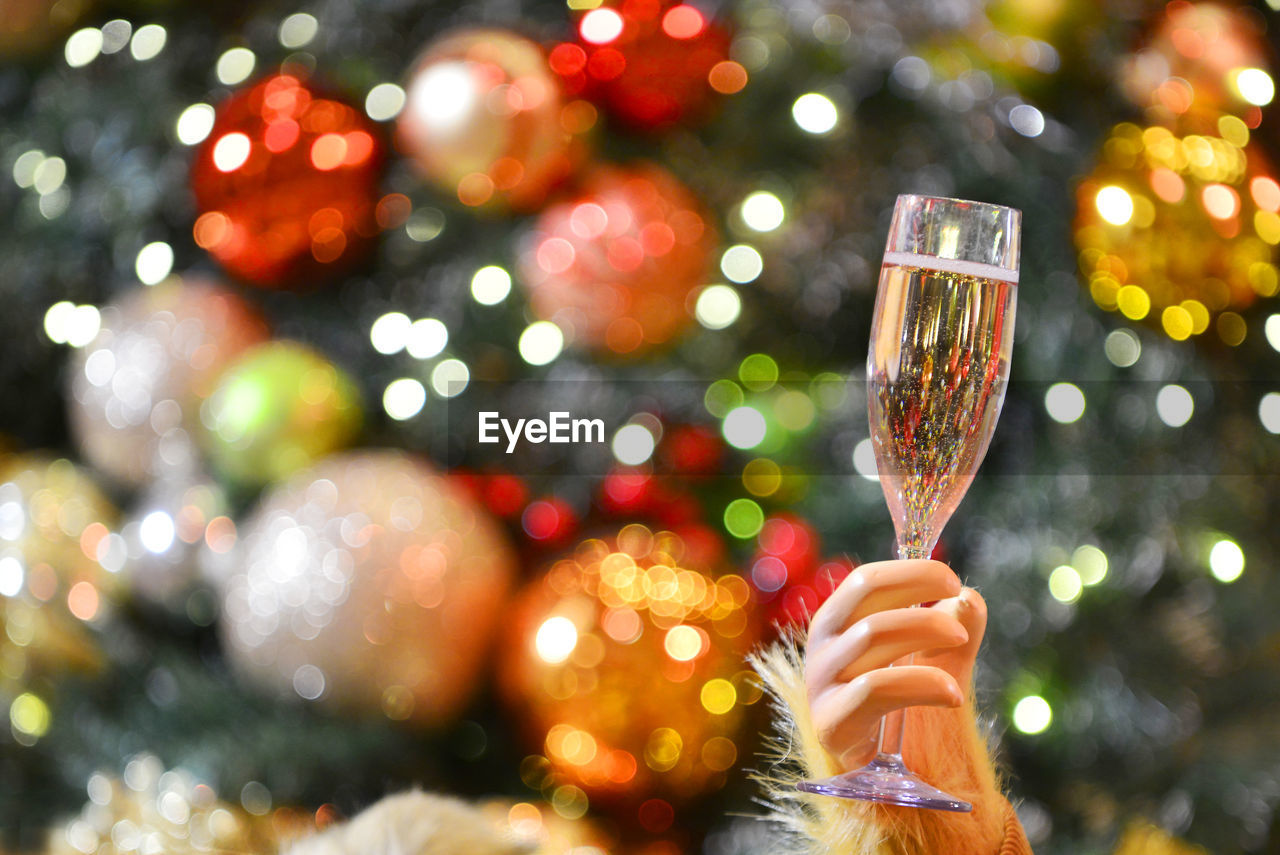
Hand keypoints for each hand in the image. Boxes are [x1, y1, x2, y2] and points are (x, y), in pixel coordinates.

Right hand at [804, 559, 986, 770]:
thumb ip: (951, 629)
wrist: (873, 776)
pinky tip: (954, 694)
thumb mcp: (929, 661)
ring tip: (963, 643)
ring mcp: (821, 682)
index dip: (910, 572)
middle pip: (865, 597)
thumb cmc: (894, 707)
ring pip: (873, 634)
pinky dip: (921, 683)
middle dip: (918, 592)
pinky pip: (876, 687)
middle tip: (960, 604)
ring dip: (925, 629)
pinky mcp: (831, 720)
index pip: (865, 580)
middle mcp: (821, 645)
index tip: (952, 580)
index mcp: (837, 622)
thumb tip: (971, 598)